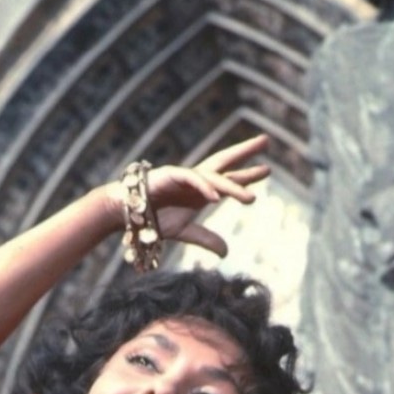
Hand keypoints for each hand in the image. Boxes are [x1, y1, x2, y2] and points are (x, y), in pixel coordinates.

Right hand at [136, 134, 270, 256]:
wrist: (127, 213)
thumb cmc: (153, 218)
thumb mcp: (186, 231)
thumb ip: (206, 239)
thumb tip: (227, 253)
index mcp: (202, 190)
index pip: (229, 178)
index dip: (247, 174)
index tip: (266, 169)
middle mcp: (197, 180)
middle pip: (225, 162)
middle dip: (244, 151)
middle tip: (265, 141)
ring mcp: (185, 175)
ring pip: (213, 177)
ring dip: (232, 186)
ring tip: (250, 199)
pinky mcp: (171, 175)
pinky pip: (192, 180)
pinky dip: (204, 188)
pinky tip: (217, 197)